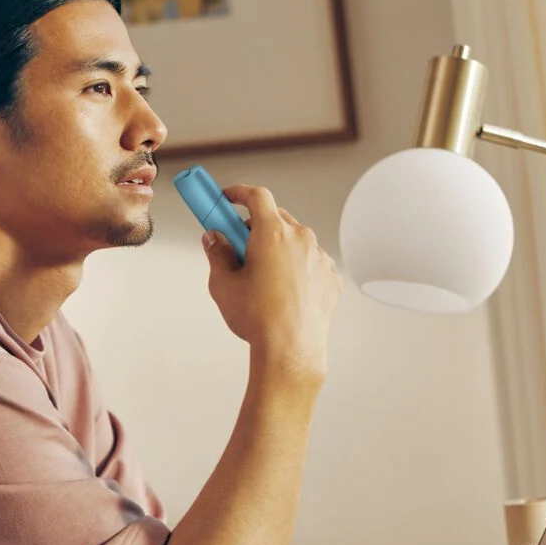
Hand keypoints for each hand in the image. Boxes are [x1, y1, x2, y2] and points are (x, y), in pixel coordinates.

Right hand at [201, 185, 341, 379]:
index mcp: (272, 233)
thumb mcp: (224, 284)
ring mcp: (320, 257)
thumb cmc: (258, 319)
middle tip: (239, 244)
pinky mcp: (331, 277)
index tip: (227, 197)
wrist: (291, 352)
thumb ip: (217, 254)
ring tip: (262, 278)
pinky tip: (283, 292)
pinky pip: (311, 262)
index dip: (238, 192)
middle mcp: (301, 239)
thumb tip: (214, 239)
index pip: (256, 196)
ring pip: (295, 241)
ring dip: (278, 249)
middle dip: (256, 226)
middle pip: (276, 218)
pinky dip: (297, 268)